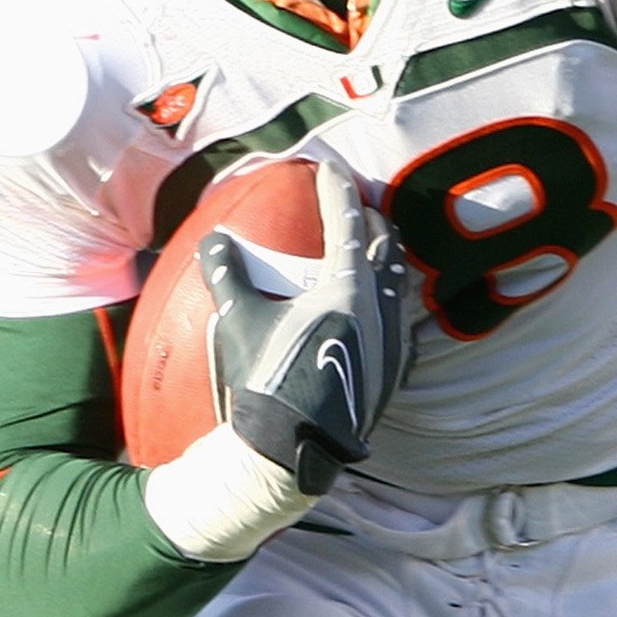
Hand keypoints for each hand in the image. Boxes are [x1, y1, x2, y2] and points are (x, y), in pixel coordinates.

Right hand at [201, 158, 407, 494]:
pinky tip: (380, 317)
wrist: (293, 449)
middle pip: (386, 246)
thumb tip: (215, 241)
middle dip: (373, 221)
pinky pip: (401, 328)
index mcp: (346, 285)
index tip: (330, 167)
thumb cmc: (265, 380)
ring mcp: (392, 341)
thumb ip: (228, 274)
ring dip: (386, 263)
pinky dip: (390, 309)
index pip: (345, 220)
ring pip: (399, 286)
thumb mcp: (238, 321)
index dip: (337, 188)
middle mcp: (379, 307)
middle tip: (357, 209)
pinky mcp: (394, 373)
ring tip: (373, 255)